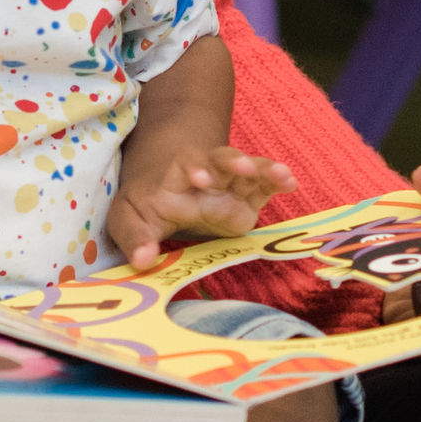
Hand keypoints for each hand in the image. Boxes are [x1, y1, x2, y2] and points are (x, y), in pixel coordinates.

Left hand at [106, 146, 292, 270]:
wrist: (167, 185)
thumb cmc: (147, 204)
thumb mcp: (129, 219)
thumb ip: (134, 238)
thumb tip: (143, 260)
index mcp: (175, 178)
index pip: (185, 166)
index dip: (194, 169)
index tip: (200, 179)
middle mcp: (206, 176)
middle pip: (221, 161)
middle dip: (233, 162)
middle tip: (243, 167)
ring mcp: (229, 184)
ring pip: (248, 169)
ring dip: (263, 169)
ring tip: (280, 174)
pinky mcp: (247, 198)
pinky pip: (264, 186)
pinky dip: (277, 181)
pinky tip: (290, 182)